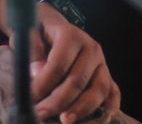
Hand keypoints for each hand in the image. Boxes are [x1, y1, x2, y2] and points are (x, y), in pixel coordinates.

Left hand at [26, 4, 120, 123]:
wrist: (52, 26)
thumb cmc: (39, 32)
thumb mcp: (29, 34)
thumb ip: (32, 53)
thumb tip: (38, 73)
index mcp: (71, 35)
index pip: (58, 65)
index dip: (43, 85)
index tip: (29, 98)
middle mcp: (91, 49)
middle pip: (78, 81)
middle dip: (58, 102)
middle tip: (40, 114)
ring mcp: (102, 63)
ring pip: (98, 90)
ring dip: (81, 110)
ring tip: (64, 120)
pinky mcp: (106, 75)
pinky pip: (113, 93)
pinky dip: (107, 109)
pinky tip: (95, 121)